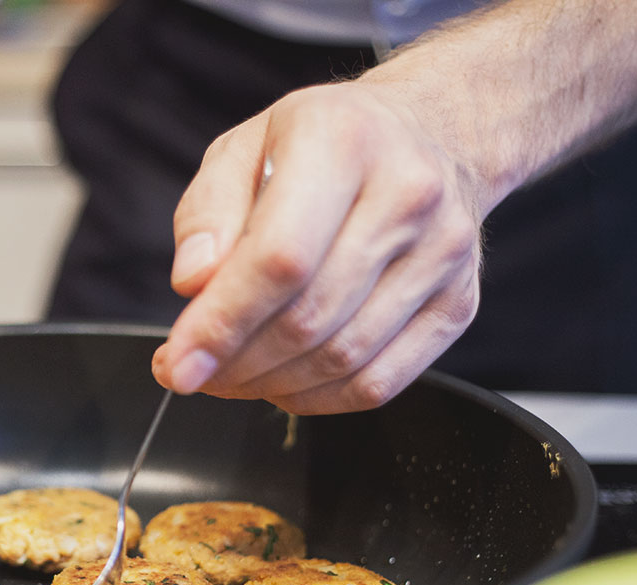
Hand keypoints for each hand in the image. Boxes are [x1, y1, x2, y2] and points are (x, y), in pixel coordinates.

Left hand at [152, 82, 483, 414]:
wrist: (432, 135)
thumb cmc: (324, 145)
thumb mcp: (244, 147)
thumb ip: (207, 214)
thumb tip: (193, 284)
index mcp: (344, 142)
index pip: (279, 259)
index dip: (221, 324)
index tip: (176, 363)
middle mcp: (408, 194)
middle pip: (308, 318)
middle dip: (235, 363)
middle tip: (193, 370)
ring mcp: (444, 254)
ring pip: (342, 359)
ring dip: (269, 385)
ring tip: (229, 374)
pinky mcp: (460, 304)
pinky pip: (378, 383)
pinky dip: (317, 399)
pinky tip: (281, 382)